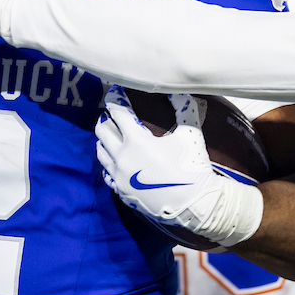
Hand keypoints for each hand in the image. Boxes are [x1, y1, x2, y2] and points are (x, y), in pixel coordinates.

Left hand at [95, 87, 262, 247]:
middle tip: (115, 113)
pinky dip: (109, 162)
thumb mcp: (190, 133)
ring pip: (100, 151)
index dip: (115, 97)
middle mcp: (121, 157)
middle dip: (106, 118)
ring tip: (113, 134)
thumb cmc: (192, 166)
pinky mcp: (121, 191)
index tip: (117, 90)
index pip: (116, 111)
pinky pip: (106, 172)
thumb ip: (184, 108)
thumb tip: (178, 90)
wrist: (194, 204)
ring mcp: (118, 176)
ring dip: (104, 139)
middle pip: (101, 130)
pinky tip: (117, 159)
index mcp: (135, 140)